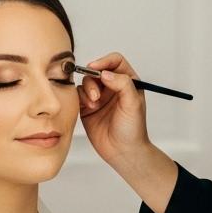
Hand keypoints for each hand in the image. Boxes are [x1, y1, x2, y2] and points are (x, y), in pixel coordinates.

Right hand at [77, 52, 149, 167]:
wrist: (124, 151)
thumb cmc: (133, 129)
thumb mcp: (133, 103)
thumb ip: (122, 83)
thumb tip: (104, 73)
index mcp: (127, 82)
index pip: (115, 61)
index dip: (104, 61)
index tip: (95, 68)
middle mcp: (113, 87)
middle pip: (97, 70)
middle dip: (93, 79)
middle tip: (96, 95)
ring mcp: (99, 97)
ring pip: (86, 82)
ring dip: (87, 90)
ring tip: (94, 104)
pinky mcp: (87, 107)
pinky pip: (78, 95)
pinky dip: (80, 98)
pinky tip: (89, 108)